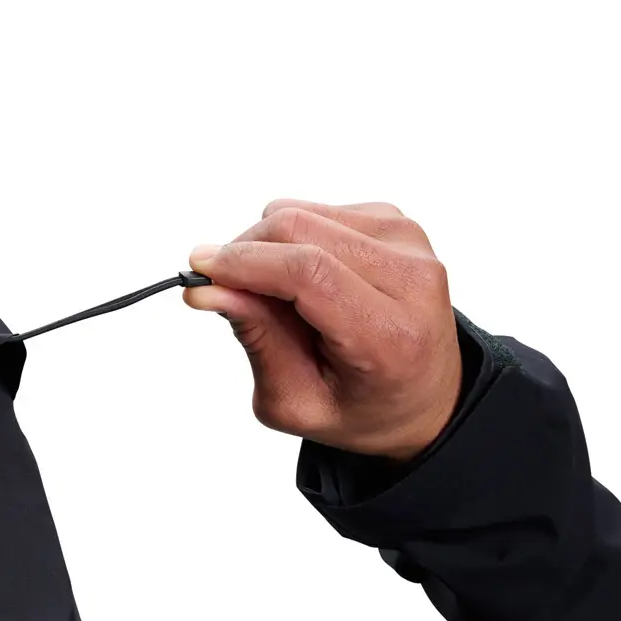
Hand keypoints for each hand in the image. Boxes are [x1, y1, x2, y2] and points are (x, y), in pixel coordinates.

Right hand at [185, 200, 462, 461]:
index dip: (245, 264)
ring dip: (267, 247)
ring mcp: (410, 244)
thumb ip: (256, 340)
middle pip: (302, 230)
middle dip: (244, 250)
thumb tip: (208, 289)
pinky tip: (304, 281)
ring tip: (272, 296)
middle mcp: (412, 280)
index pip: (308, 272)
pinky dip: (294, 241)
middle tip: (218, 285)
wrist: (420, 398)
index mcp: (389, 338)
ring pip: (305, 213)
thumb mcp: (295, 401)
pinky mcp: (399, 224)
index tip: (200, 270)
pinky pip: (320, 211)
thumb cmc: (358, 407)